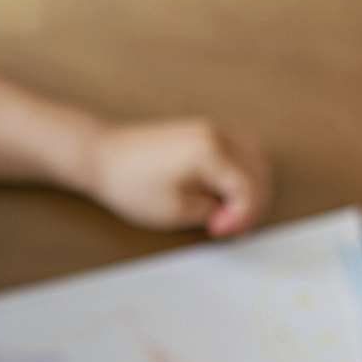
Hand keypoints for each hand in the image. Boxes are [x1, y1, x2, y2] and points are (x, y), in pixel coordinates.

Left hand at [84, 119, 270, 237]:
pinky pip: (240, 150)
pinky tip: (226, 193)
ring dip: (251, 187)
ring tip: (229, 212)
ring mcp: (211, 129)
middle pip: (260, 172)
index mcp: (212, 152)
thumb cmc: (131, 183)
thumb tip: (232, 212)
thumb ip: (213, 211)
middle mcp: (217, 134)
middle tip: (228, 227)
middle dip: (251, 204)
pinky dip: (242, 173)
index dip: (241, 217)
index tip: (220, 231)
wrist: (101, 157)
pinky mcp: (203, 132)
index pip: (249, 189)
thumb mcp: (176, 211)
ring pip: (255, 159)